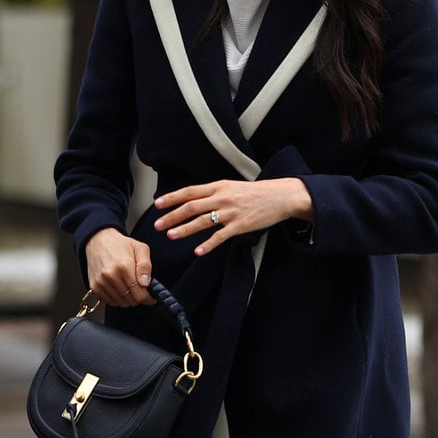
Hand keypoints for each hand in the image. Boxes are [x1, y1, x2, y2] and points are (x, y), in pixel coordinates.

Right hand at [85, 227, 153, 306]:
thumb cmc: (120, 245)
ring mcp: (101, 282)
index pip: (139, 294)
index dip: (148, 298)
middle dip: (139, 297)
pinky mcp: (95, 287)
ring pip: (121, 303)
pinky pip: (111, 302)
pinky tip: (120, 288)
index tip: (151, 297)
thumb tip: (145, 283)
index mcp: (124, 267)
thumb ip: (146, 266)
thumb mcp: (140, 248)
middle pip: (131, 301)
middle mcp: (110, 276)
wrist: (98, 241)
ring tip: (130, 287)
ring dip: (128, 299)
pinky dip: (118, 299)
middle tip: (140, 289)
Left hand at [154, 178, 312, 255]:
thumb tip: (196, 201)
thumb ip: (215, 193)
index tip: (157, 204)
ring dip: (184, 229)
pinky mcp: (240, 226)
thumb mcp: (233, 187)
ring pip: (202, 221)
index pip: (190, 191)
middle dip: (172, 216)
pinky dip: (208, 244)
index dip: (172, 198)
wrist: (280, 196)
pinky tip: (197, 251)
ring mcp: (231, 212)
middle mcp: (222, 197)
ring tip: (171, 235)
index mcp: (219, 186)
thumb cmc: (256, 193)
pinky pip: (220, 236)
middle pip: (191, 207)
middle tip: (157, 225)